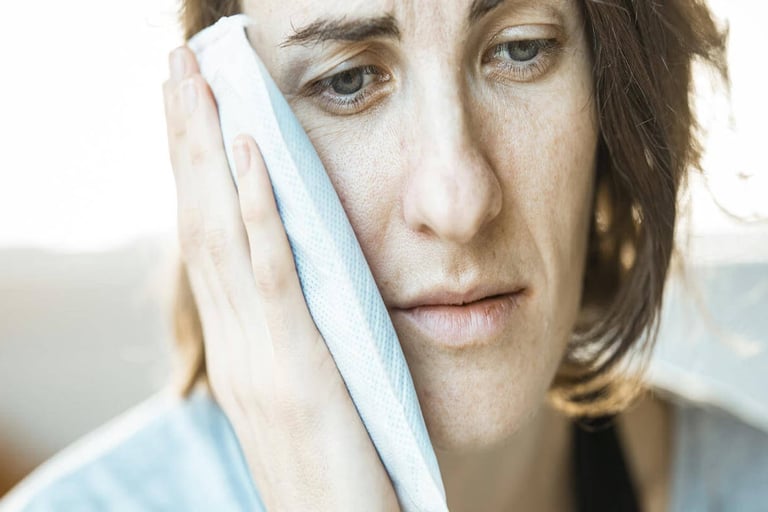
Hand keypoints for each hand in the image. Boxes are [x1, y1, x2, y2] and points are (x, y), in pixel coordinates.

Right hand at [162, 46, 399, 511]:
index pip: (204, 244)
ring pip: (219, 234)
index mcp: (237, 350)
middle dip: (182, 140)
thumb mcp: (303, 396)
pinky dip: (254, 208)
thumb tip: (298, 284)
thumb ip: (291, 341)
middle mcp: (233, 347)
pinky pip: (270, 275)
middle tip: (174, 68)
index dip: (189, 173)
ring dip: (204, 151)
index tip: (187, 109)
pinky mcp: (295, 369)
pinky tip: (247, 152)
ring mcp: (257, 357)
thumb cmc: (334, 473)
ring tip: (194, 83)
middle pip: (197, 222)